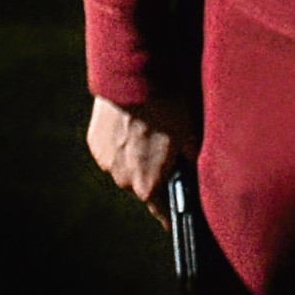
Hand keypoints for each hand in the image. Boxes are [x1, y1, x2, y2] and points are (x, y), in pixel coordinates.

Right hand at [87, 94, 192, 220]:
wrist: (134, 79)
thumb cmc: (168, 110)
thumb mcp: (191, 138)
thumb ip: (193, 164)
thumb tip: (199, 177)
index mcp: (148, 187)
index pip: (162, 212)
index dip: (171, 212)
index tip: (176, 215)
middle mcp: (123, 181)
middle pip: (143, 186)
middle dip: (154, 173)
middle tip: (166, 151)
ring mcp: (106, 163)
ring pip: (126, 167)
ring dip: (136, 156)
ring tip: (148, 132)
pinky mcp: (95, 144)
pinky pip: (112, 150)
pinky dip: (121, 142)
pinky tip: (132, 124)